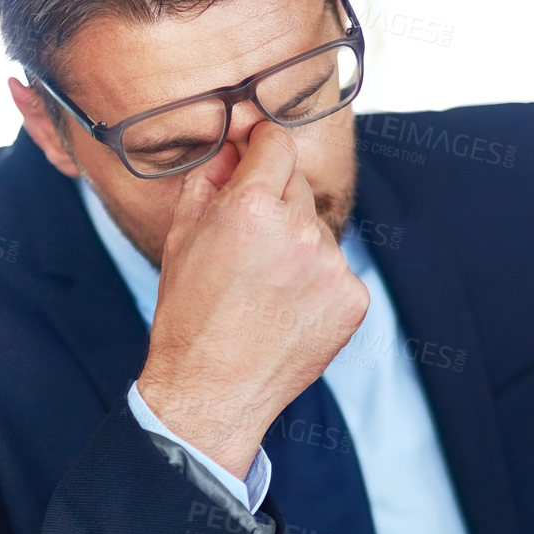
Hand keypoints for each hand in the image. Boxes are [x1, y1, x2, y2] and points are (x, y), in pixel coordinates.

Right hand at [137, 121, 367, 478]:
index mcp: (251, 207)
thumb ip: (208, 181)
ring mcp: (332, 267)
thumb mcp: (180, 237)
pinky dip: (317, 284)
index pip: (275, 142)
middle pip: (297, 186)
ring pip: (318, 231)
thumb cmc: (187, 316)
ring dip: (297, 246)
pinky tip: (286, 310)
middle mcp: (299, 231)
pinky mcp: (353, 299)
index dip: (261, 146)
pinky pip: (336, 271)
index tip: (256, 155)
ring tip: (264, 289)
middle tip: (246, 246)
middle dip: (274, 203)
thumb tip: (231, 148)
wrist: (211, 391)